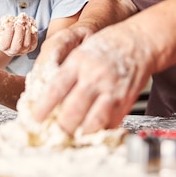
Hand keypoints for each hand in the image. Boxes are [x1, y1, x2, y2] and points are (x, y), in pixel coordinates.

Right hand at [0, 14, 37, 55]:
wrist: (12, 36)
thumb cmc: (5, 29)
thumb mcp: (1, 24)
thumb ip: (4, 21)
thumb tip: (11, 19)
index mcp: (3, 47)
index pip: (5, 44)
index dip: (8, 32)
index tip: (10, 23)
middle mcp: (12, 51)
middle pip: (17, 46)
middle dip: (19, 32)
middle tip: (20, 23)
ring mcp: (23, 50)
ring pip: (27, 44)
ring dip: (27, 31)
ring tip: (26, 21)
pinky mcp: (31, 47)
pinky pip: (34, 41)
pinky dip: (33, 31)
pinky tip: (31, 22)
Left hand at [32, 22, 152, 134]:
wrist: (139, 40)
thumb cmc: (108, 44)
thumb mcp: (81, 50)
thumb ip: (66, 72)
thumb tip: (48, 95)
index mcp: (78, 62)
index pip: (55, 89)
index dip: (43, 108)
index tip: (36, 119)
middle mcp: (94, 76)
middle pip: (72, 111)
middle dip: (61, 127)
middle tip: (54, 132)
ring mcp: (111, 89)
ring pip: (92, 122)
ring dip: (80, 133)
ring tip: (73, 136)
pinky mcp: (126, 100)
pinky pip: (110, 123)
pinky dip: (100, 130)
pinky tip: (93, 130)